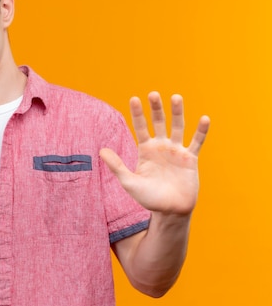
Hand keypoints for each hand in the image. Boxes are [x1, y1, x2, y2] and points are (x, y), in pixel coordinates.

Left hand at [100, 92, 209, 215]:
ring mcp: (176, 151)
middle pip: (158, 122)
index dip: (137, 114)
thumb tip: (100, 150)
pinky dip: (201, 131)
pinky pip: (196, 142)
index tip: (134, 98)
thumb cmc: (148, 198)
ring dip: (177, 113)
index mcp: (145, 150)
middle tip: (153, 94)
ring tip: (176, 97)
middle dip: (156, 108)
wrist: (170, 211)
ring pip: (178, 127)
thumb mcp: (129, 182)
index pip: (140, 127)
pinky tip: (204, 118)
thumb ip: (117, 166)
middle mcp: (161, 147)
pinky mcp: (190, 159)